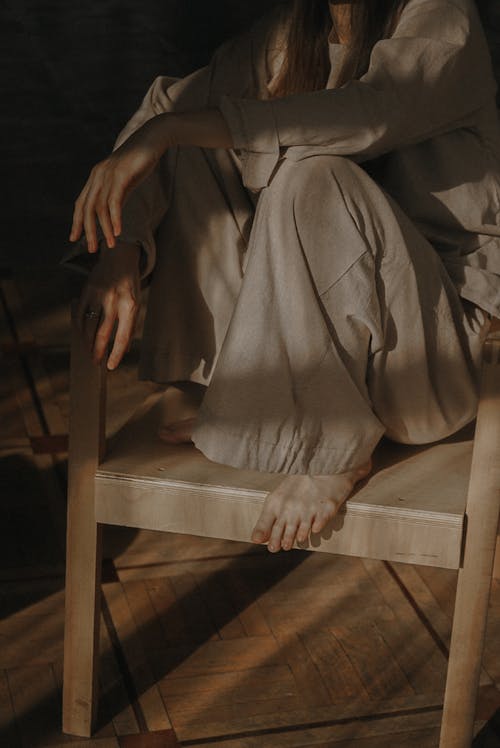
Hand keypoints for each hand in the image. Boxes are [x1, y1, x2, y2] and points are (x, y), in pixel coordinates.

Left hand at [69, 116, 169, 252]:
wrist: (153, 139)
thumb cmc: (140, 160)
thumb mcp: (125, 181)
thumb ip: (117, 196)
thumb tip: (113, 215)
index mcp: (96, 177)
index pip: (81, 203)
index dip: (77, 222)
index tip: (75, 238)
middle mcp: (98, 176)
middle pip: (87, 208)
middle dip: (88, 231)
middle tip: (91, 249)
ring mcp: (108, 175)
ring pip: (100, 208)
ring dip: (104, 229)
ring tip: (110, 245)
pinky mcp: (120, 175)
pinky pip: (114, 202)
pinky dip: (115, 218)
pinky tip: (117, 232)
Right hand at [77, 244, 140, 368]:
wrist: (120, 259)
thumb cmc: (130, 286)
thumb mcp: (137, 303)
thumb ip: (130, 325)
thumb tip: (124, 349)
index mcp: (130, 306)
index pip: (122, 337)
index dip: (116, 354)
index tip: (110, 366)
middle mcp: (114, 301)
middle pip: (102, 334)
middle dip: (98, 351)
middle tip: (96, 362)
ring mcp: (99, 296)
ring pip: (89, 326)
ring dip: (87, 342)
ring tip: (89, 351)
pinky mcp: (87, 291)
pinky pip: (80, 314)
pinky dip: (80, 328)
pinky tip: (83, 336)